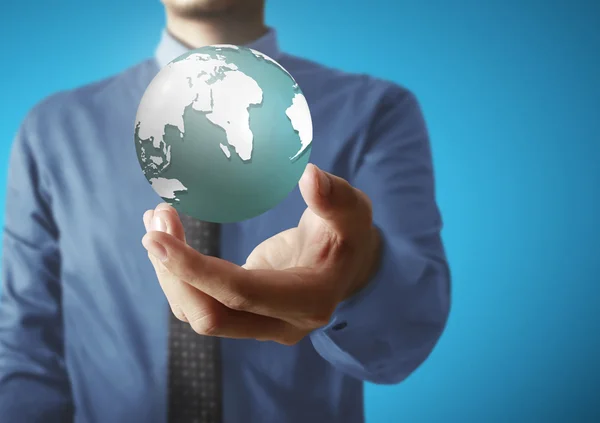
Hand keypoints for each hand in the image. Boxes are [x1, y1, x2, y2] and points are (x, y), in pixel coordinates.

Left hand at [142, 164, 380, 344]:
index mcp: (309, 300)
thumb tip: (309, 176)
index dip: (197, 270)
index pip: (243, 295)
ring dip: (170, 272)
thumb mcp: (352, 211)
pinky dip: (178, 274)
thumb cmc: (348, 235)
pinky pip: (201, 303)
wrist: (346, 265)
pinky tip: (166, 237)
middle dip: (175, 272)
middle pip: (211, 315)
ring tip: (156, 220)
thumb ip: (335, 197)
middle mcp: (281, 324)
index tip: (158, 237)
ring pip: (199, 314)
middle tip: (157, 217)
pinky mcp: (243, 314)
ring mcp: (260, 324)